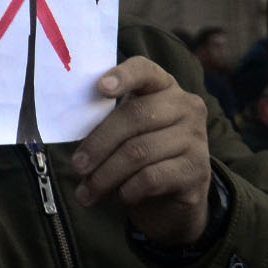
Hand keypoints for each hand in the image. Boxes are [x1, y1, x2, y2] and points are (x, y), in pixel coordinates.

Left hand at [70, 56, 211, 246]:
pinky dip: (127, 190)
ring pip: (139, 152)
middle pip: (134, 117)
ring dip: (105, 175)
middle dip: (98, 144)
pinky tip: (119, 196)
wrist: (174, 192)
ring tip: (87, 192)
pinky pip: (151, 178)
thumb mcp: (123, 128)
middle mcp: (185, 106)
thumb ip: (105, 117)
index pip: (145, 70)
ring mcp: (196, 138)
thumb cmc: (139, 148)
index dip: (123, 76)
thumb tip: (70, 122)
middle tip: (77, 167)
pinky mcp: (197, 170)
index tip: (100, 88)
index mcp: (162, 86)